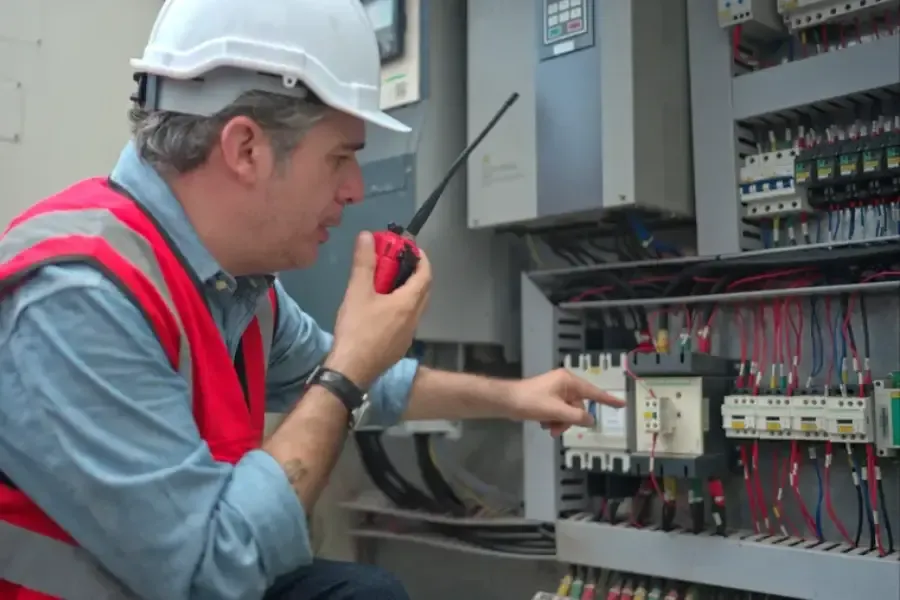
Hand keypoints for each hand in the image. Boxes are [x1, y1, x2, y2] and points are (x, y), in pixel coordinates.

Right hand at [328, 231, 431, 387]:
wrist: (351, 371)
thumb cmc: (356, 330)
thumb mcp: (357, 292)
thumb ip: (364, 263)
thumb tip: (367, 236)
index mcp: (408, 303)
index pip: (425, 274)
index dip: (421, 258)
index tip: (410, 248)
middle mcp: (414, 319)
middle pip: (423, 290)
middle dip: (414, 273)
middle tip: (396, 262)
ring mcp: (408, 335)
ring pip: (415, 307)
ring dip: (406, 291)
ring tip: (386, 283)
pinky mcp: (399, 347)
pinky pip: (406, 321)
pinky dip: (400, 308)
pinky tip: (380, 309)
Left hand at [507, 369, 624, 435]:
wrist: (506, 401)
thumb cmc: (530, 402)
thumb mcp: (556, 411)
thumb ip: (576, 416)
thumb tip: (590, 419)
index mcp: (568, 381)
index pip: (593, 392)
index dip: (608, 400)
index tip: (622, 404)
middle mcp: (564, 383)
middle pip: (578, 406)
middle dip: (570, 420)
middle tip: (557, 430)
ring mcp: (555, 390)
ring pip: (568, 411)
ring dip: (560, 422)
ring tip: (548, 427)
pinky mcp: (547, 398)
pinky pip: (559, 411)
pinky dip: (554, 419)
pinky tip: (543, 424)